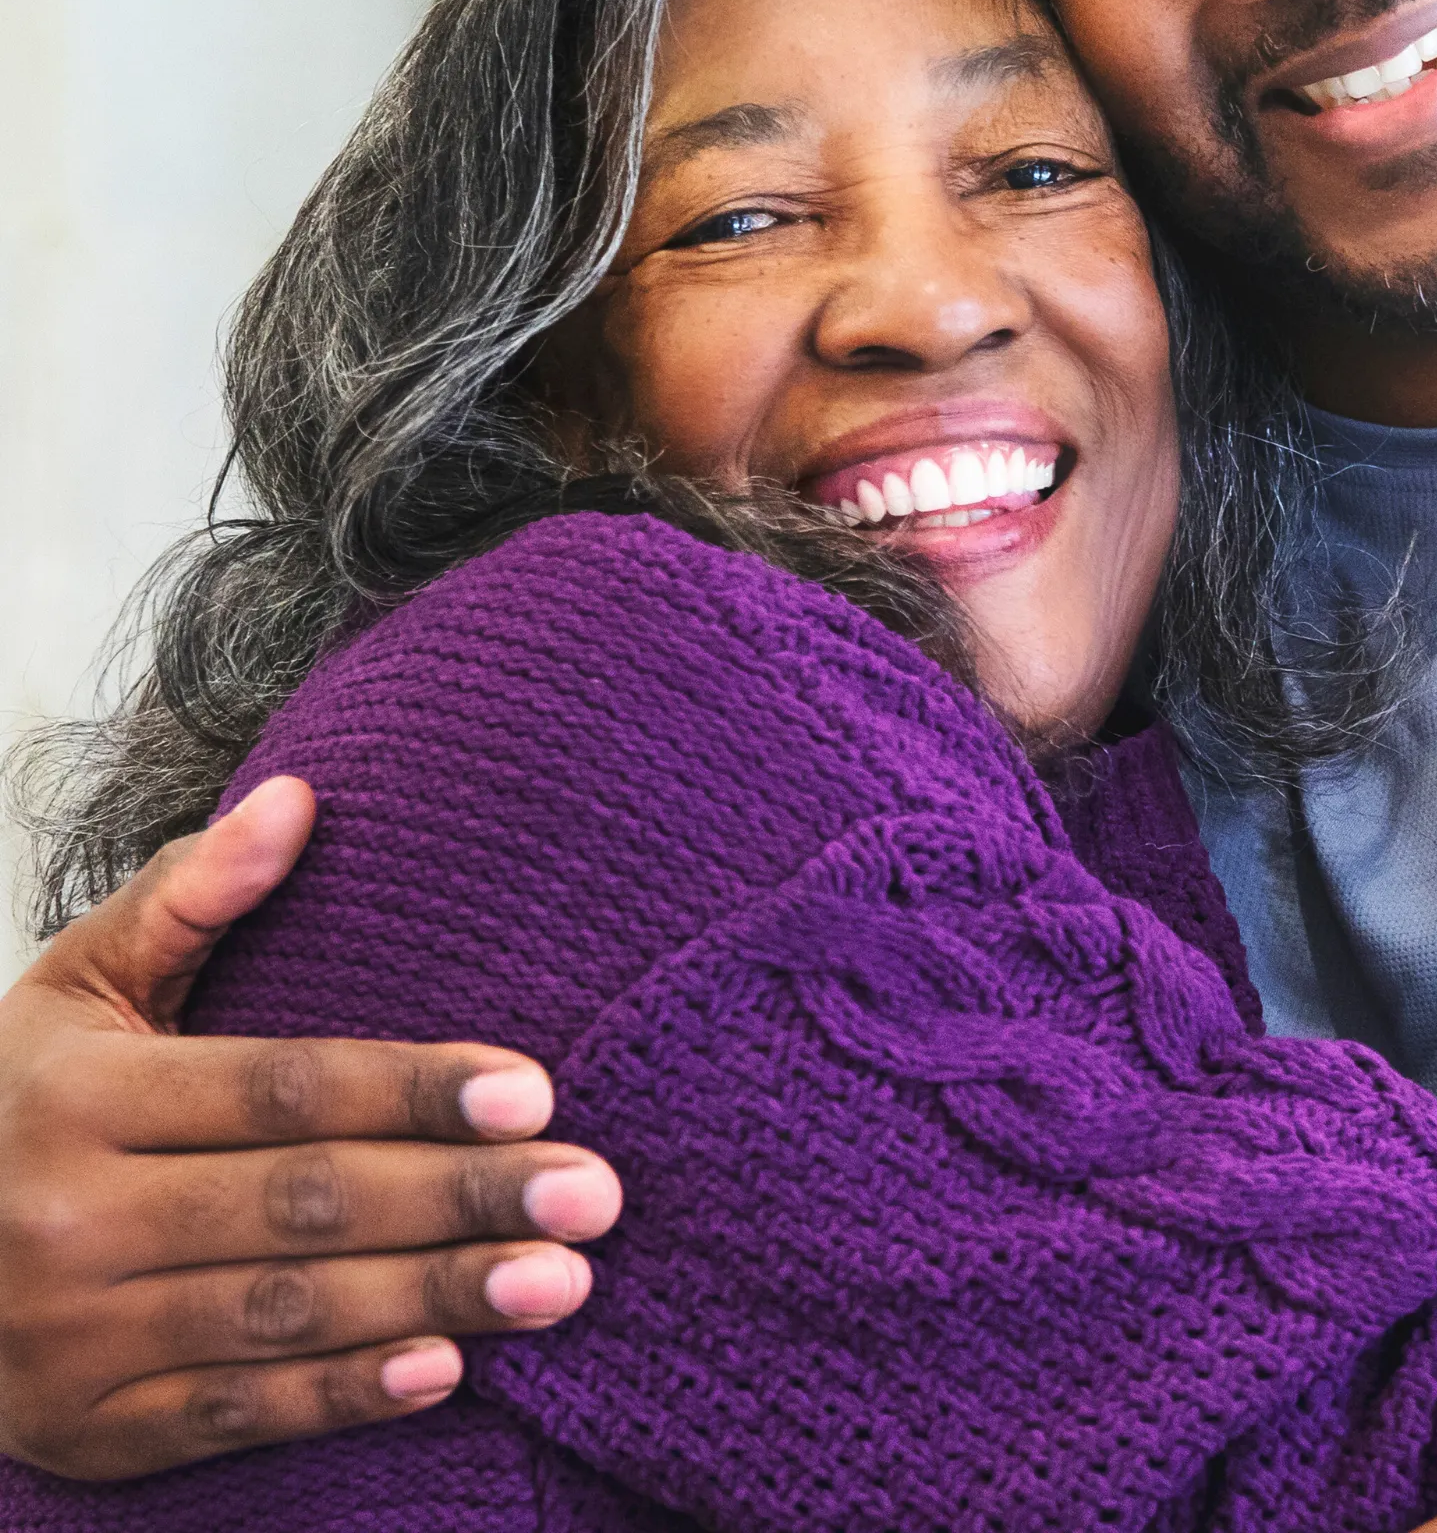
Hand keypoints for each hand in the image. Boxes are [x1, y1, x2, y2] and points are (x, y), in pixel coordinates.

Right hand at [0, 778, 622, 1480]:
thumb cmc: (25, 1098)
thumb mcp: (79, 983)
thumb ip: (190, 892)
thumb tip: (298, 796)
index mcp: (77, 1098)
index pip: (280, 1088)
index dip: (410, 1090)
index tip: (536, 1090)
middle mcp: (68, 1222)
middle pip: (303, 1205)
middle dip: (462, 1198)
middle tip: (594, 1192)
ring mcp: (73, 1338)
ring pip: (286, 1314)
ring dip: (435, 1299)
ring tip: (563, 1280)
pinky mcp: (91, 1428)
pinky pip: (235, 1415)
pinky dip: (343, 1399)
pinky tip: (450, 1370)